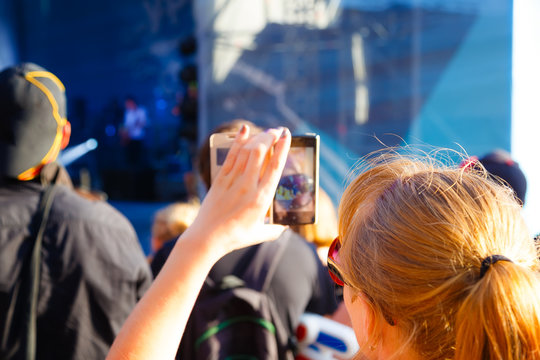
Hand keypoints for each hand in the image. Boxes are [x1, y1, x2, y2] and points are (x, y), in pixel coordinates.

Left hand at [184, 125, 290, 254]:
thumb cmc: (235, 237)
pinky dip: (238, 141)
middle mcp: (247, 186)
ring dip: (258, 137)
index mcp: (261, 199)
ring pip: (246, 151)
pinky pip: (231, 155)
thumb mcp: (260, 234)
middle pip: (260, 152)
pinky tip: (244, 130)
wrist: (207, 238)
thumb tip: (285, 225)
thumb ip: (275, 228)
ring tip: (267, 131)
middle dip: (270, 137)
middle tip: (278, 131)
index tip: (287, 136)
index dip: (282, 148)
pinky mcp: (220, 179)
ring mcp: (232, 181)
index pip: (274, 167)